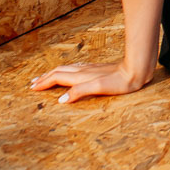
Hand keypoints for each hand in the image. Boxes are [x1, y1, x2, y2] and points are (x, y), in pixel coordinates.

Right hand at [30, 60, 144, 102]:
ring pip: (66, 69)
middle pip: (59, 72)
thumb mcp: (99, 88)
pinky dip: (65, 71)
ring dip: (53, 73)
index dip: (44, 83)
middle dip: (45, 77)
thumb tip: (60, 100)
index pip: (57, 78)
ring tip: (45, 77)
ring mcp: (89, 69)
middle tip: (33, 83)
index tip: (33, 88)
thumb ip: (79, 92)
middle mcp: (83, 71)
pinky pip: (74, 69)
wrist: (135, 70)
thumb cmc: (120, 82)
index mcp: (81, 76)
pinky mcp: (96, 69)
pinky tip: (69, 72)